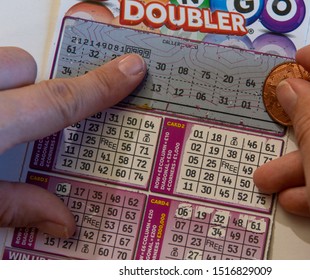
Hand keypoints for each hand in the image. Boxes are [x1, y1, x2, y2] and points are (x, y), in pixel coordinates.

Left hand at [0, 47, 145, 237]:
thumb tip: (63, 223)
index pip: (57, 101)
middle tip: (31, 122)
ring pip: (2, 64)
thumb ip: (13, 207)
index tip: (133, 69)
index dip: (100, 86)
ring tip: (5, 121)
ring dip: (10, 87)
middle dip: (35, 88)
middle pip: (21, 66)